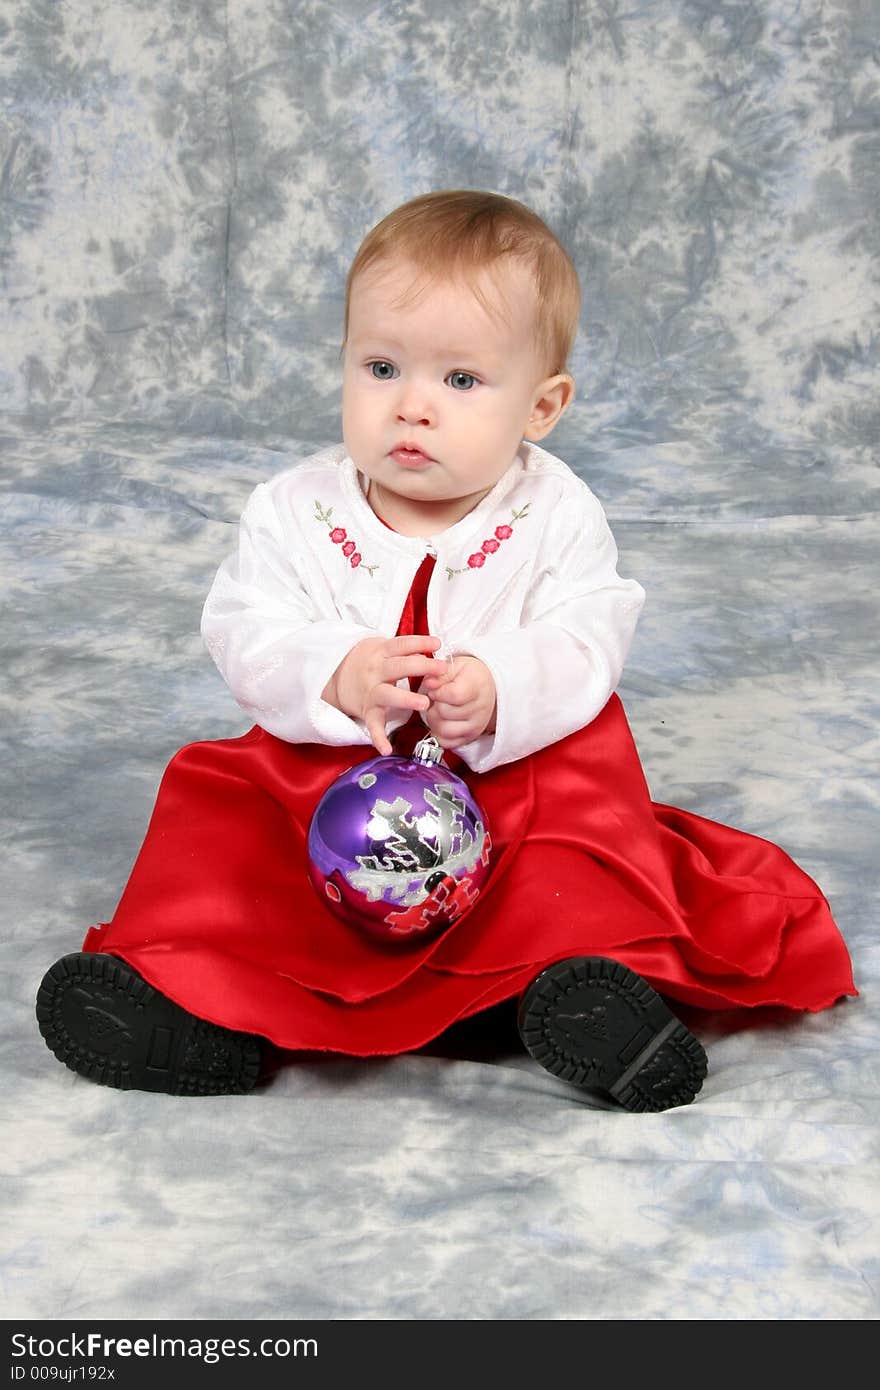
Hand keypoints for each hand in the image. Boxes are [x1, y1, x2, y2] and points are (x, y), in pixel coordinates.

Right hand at [324, 633, 447, 755]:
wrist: (337, 675)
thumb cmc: (371, 661)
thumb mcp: (383, 648)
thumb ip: (405, 650)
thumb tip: (431, 651)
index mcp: (381, 652)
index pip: (402, 644)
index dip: (420, 643)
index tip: (438, 643)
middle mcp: (375, 671)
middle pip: (399, 667)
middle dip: (422, 667)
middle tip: (441, 669)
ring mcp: (371, 692)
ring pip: (388, 694)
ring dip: (406, 699)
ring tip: (424, 703)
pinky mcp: (368, 711)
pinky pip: (373, 725)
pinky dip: (379, 738)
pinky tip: (387, 749)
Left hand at [418, 654, 496, 749]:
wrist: (487, 687)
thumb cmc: (469, 676)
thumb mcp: (456, 665)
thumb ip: (440, 673)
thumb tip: (428, 683)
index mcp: (477, 686)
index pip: (453, 695)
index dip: (438, 692)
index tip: (436, 688)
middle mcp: (479, 708)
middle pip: (445, 713)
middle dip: (434, 704)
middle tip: (437, 698)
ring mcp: (476, 725)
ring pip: (444, 730)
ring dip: (434, 720)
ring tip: (438, 709)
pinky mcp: (470, 737)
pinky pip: (447, 742)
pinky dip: (438, 733)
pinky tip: (442, 720)